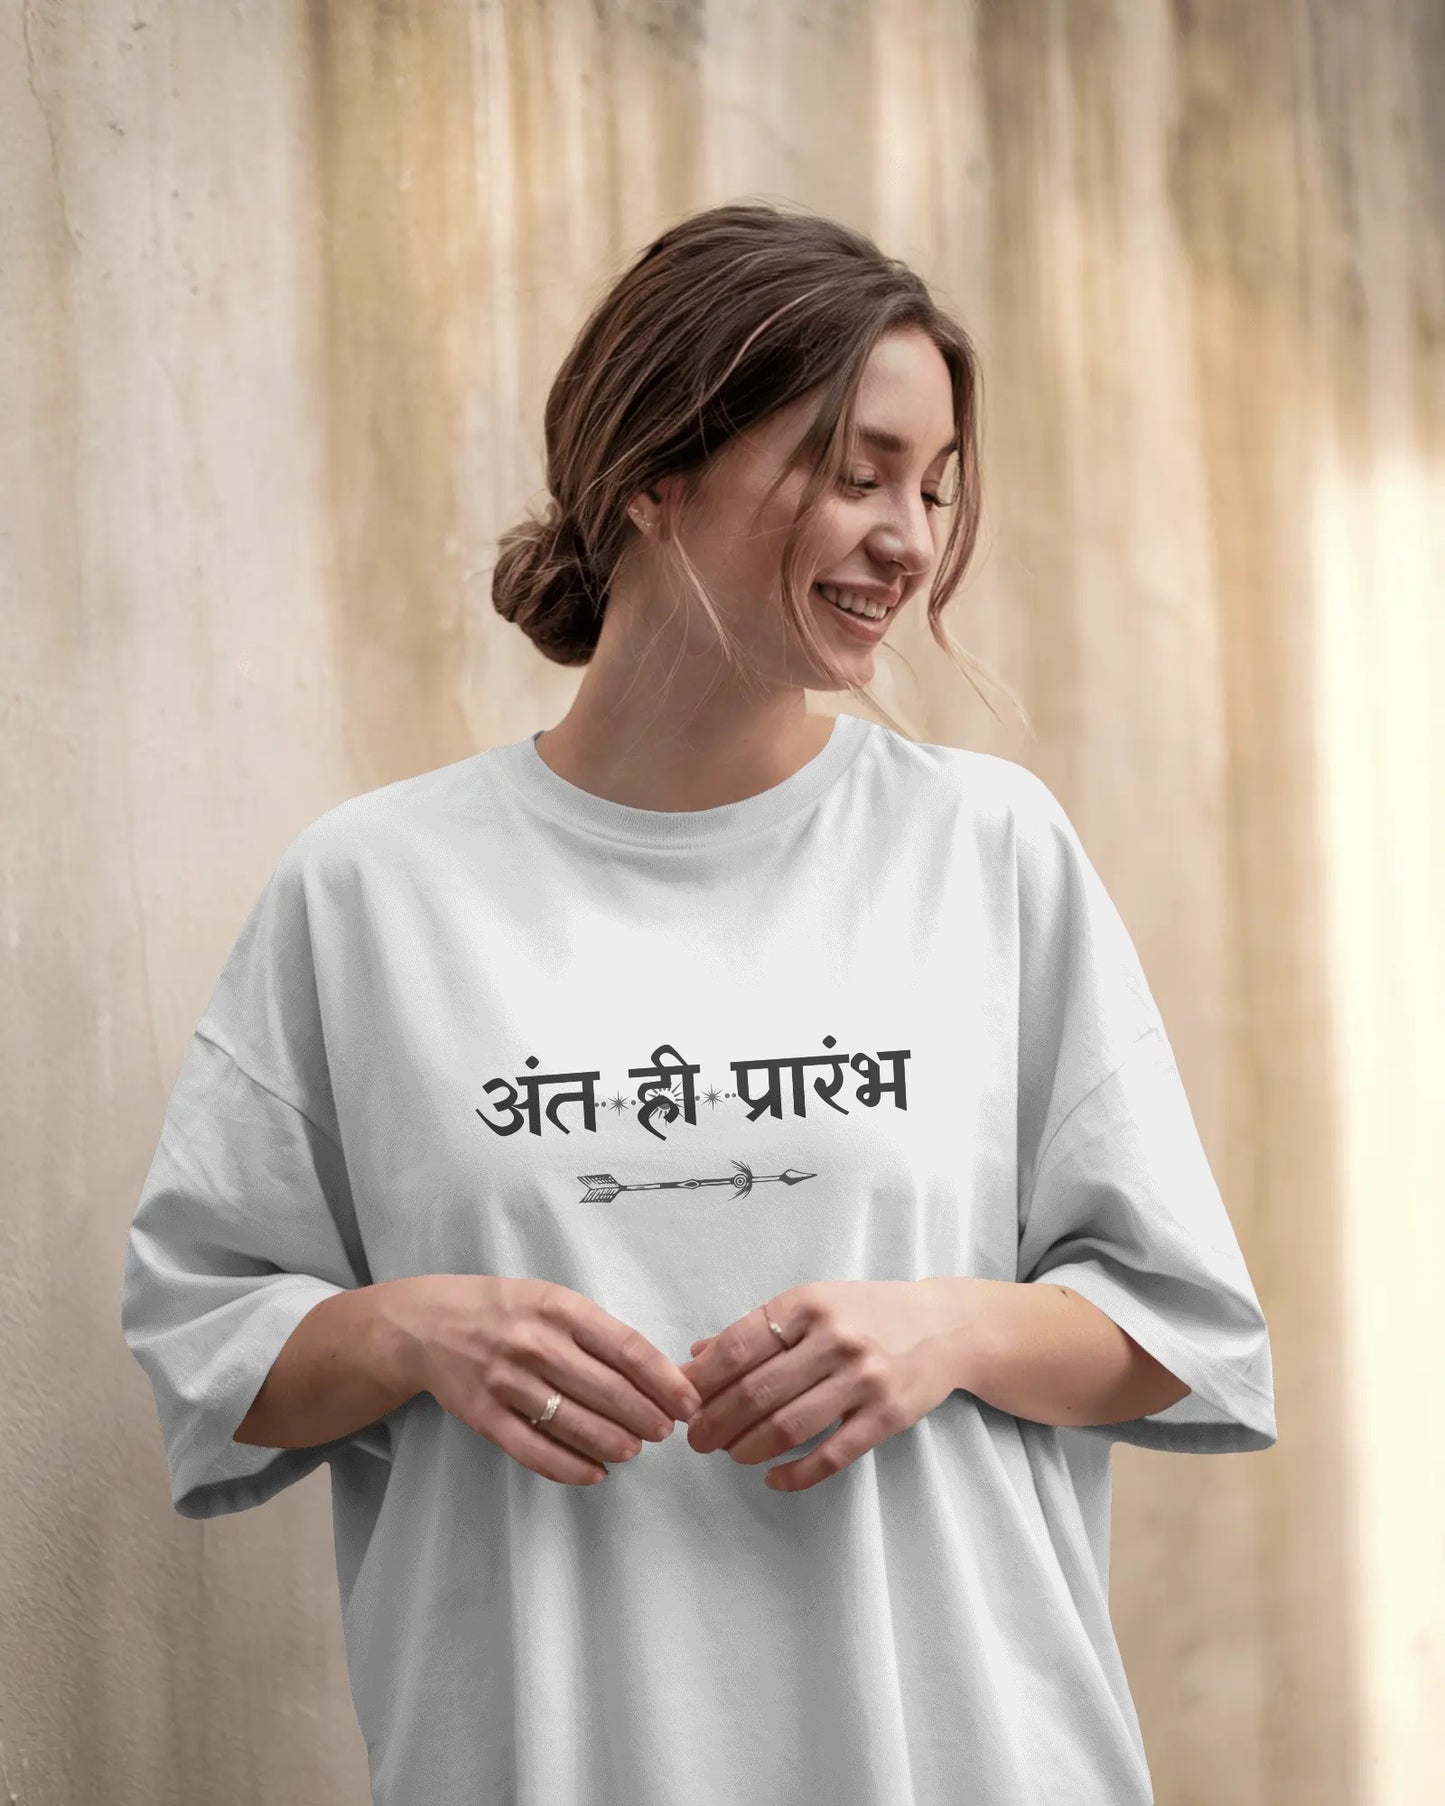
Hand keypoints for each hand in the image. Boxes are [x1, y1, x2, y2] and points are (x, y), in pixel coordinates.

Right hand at [394, 1275, 703, 1486]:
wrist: (427, 1323)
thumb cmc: (505, 1309)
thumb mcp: (551, 1299)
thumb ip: (595, 1331)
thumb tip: (654, 1374)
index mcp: (559, 1307)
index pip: (626, 1347)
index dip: (663, 1380)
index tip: (688, 1402)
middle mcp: (534, 1342)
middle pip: (606, 1389)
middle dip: (645, 1416)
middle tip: (666, 1431)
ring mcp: (506, 1381)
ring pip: (573, 1423)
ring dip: (613, 1442)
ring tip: (635, 1450)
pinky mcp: (483, 1415)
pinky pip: (533, 1449)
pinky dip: (569, 1467)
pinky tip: (595, 1472)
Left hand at [678, 1280, 960, 1492]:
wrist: (946, 1326)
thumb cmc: (867, 1312)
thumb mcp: (813, 1303)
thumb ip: (757, 1330)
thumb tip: (695, 1358)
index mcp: (808, 1304)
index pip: (739, 1347)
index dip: (702, 1381)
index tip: (680, 1402)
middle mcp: (835, 1338)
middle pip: (756, 1392)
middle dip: (715, 1422)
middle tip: (695, 1440)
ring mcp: (863, 1379)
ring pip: (787, 1426)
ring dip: (746, 1448)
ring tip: (728, 1454)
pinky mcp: (887, 1417)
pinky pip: (830, 1455)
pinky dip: (794, 1473)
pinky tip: (772, 1477)